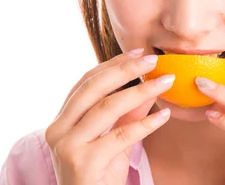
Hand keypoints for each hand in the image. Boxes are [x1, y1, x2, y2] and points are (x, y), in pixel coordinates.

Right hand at [45, 49, 174, 184]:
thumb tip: (148, 88)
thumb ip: (126, 115)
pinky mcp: (84, 162)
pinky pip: (121, 136)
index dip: (113, 65)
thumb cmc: (98, 177)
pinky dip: (146, 123)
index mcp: (61, 121)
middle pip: (94, 88)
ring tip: (165, 82)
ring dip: (141, 92)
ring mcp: (68, 146)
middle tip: (153, 60)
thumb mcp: (112, 141)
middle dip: (126, 70)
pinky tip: (164, 116)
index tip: (138, 52)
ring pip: (107, 108)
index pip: (86, 83)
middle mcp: (58, 130)